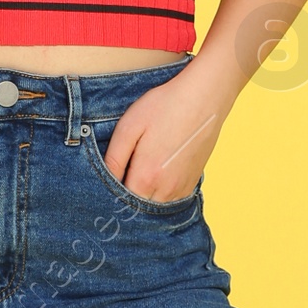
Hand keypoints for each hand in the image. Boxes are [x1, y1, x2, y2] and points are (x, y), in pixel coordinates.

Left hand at [103, 60, 232, 199]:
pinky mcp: (191, 183)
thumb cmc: (164, 107)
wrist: (204, 97)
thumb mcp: (129, 127)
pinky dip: (159, 195)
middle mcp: (165, 190)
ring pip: (154, 208)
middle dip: (125, 200)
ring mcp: (181, 189)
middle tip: (121, 176)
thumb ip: (114, 158)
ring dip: (142, 198)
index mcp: (145, 177)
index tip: (105, 184)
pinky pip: (169, 201)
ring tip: (137, 174)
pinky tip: (155, 175)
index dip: (109, 195)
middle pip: (137, 209)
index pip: (119, 203)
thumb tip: (104, 180)